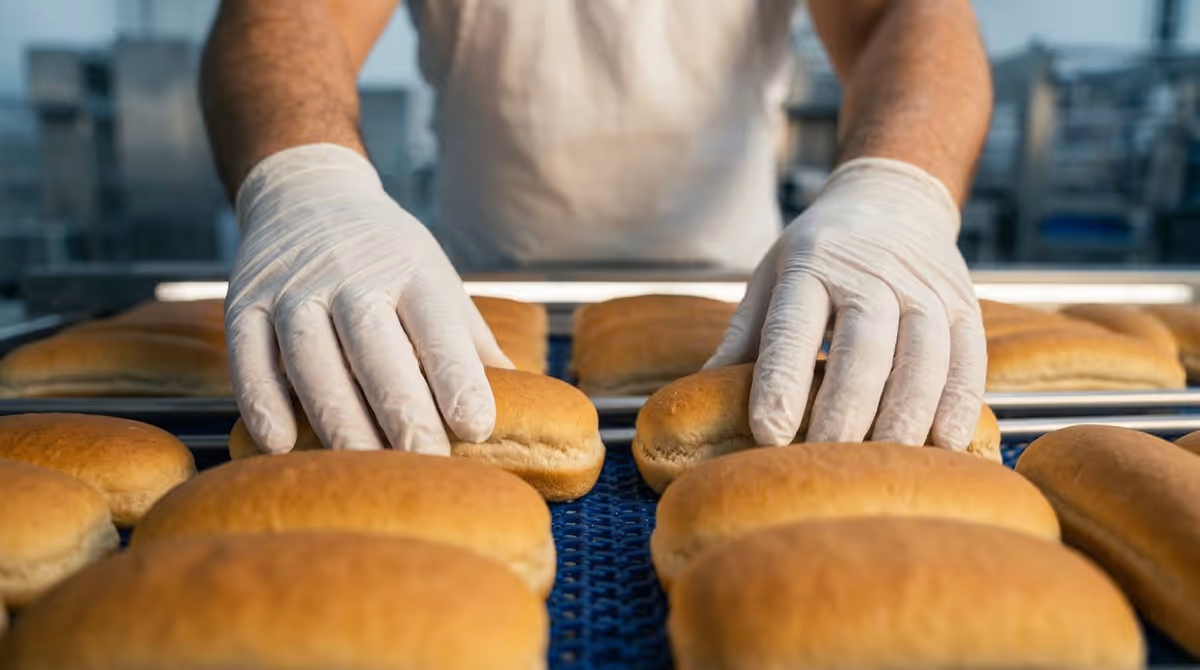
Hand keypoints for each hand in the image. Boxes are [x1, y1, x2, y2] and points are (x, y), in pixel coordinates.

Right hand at [226, 144, 511, 454]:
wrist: (307, 190)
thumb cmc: (387, 253)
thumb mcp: (436, 280)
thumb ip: (470, 342)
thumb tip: (523, 403)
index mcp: (410, 271)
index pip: (437, 328)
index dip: (456, 377)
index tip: (477, 426)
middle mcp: (350, 275)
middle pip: (375, 347)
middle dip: (401, 408)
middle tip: (424, 462)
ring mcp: (293, 288)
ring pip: (312, 357)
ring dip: (336, 416)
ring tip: (362, 467)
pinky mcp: (244, 300)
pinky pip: (248, 354)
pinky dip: (261, 399)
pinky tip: (281, 441)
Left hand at [706, 158, 985, 449]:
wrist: (893, 200)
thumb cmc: (819, 252)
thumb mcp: (772, 277)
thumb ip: (743, 337)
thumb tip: (701, 395)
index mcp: (811, 266)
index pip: (793, 329)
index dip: (782, 383)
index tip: (769, 434)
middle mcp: (871, 273)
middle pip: (863, 348)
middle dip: (846, 410)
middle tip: (828, 460)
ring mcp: (924, 288)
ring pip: (922, 356)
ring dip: (906, 415)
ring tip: (886, 465)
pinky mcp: (965, 303)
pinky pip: (969, 358)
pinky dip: (961, 404)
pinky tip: (944, 444)